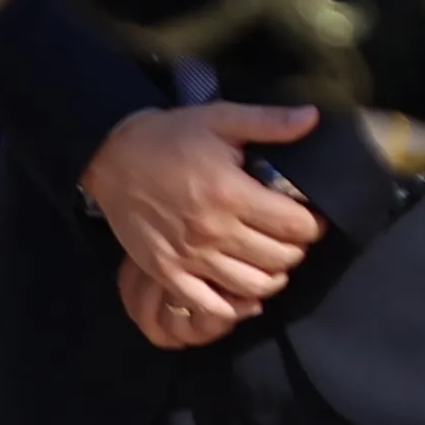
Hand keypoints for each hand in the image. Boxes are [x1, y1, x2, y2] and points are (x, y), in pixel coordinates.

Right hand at [83, 101, 320, 348]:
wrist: (111, 156)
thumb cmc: (170, 137)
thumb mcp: (220, 118)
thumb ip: (269, 122)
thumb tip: (313, 118)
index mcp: (232, 193)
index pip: (296, 226)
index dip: (312, 223)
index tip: (309, 216)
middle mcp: (215, 231)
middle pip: (281, 259)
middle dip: (296, 249)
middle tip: (290, 237)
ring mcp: (191, 258)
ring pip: (255, 287)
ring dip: (273, 276)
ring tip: (271, 259)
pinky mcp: (169, 274)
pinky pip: (213, 307)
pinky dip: (236, 306)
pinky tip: (243, 290)